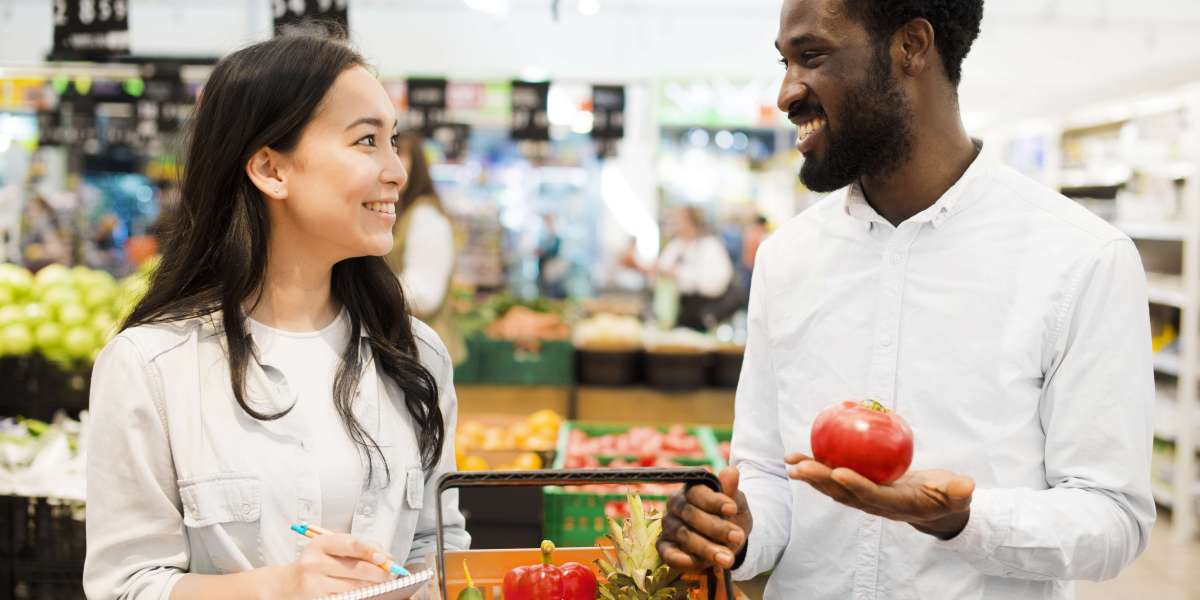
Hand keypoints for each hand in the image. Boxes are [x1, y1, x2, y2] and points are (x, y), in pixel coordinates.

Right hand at [274, 533, 393, 598]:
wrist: (285, 585)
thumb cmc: (314, 564)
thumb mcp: (329, 549)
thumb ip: (356, 548)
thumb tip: (385, 557)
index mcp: (320, 544)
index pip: (351, 544)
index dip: (371, 551)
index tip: (385, 557)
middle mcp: (315, 563)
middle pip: (357, 568)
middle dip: (379, 572)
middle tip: (390, 573)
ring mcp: (314, 584)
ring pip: (355, 586)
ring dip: (372, 586)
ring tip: (379, 583)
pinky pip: (346, 598)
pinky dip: (359, 596)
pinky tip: (365, 593)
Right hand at [657, 467, 752, 571]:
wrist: (727, 539)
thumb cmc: (729, 516)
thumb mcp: (736, 504)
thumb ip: (731, 491)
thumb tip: (732, 471)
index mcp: (692, 489)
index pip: (698, 492)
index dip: (715, 501)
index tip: (732, 509)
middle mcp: (676, 505)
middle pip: (691, 515)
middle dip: (716, 528)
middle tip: (737, 537)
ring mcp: (669, 526)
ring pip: (684, 535)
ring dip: (707, 548)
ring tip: (728, 558)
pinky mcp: (665, 546)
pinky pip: (669, 554)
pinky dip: (684, 560)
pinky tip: (701, 565)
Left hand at [786, 453, 974, 538]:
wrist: (934, 506)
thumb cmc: (948, 496)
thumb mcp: (958, 494)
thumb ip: (958, 491)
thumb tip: (966, 486)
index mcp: (896, 506)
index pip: (873, 497)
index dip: (856, 486)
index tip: (839, 472)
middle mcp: (874, 505)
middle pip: (844, 493)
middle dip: (821, 481)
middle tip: (800, 467)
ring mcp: (864, 498)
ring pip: (833, 487)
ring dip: (811, 475)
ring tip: (790, 461)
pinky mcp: (858, 488)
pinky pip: (835, 477)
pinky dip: (818, 466)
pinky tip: (800, 454)